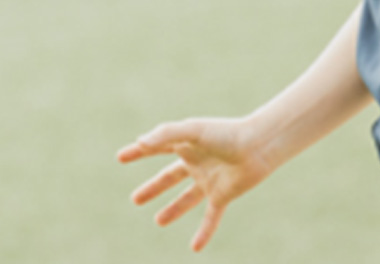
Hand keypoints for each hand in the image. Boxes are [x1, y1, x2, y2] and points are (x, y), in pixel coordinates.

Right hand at [117, 116, 270, 251]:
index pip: (158, 147)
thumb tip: (140, 141)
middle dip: (154, 187)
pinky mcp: (223, 195)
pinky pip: (211, 217)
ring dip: (174, 209)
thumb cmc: (226, 133)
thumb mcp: (193, 131)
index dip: (139, 151)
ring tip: (158, 221)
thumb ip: (166, 135)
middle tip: (135, 200)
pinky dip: (204, 232)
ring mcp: (210, 180)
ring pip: (188, 198)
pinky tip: (196, 248)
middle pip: (170, 177)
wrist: (259, 145)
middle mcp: (198, 162)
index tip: (121, 157)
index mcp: (189, 143)